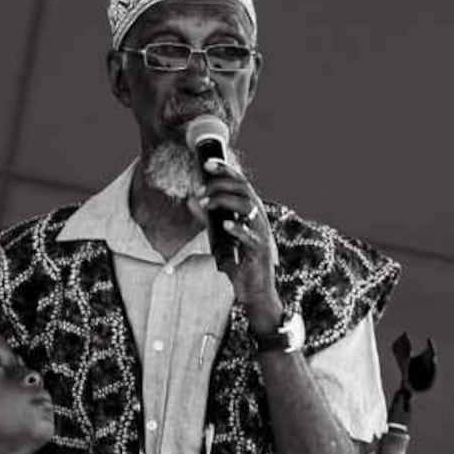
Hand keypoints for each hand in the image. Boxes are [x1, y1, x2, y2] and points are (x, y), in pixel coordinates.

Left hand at [187, 157, 283, 331]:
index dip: (226, 171)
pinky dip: (238, 228)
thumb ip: (208, 218)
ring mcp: (261, 233)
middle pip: (245, 189)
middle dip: (221, 184)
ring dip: (225, 201)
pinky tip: (225, 225)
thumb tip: (191, 200)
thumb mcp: (219, 236)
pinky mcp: (260, 251)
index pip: (240, 183)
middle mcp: (259, 218)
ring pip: (249, 207)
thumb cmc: (238, 262)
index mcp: (250, 212)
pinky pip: (251, 236)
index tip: (206, 163)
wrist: (253, 290)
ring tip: (205, 203)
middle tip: (199, 189)